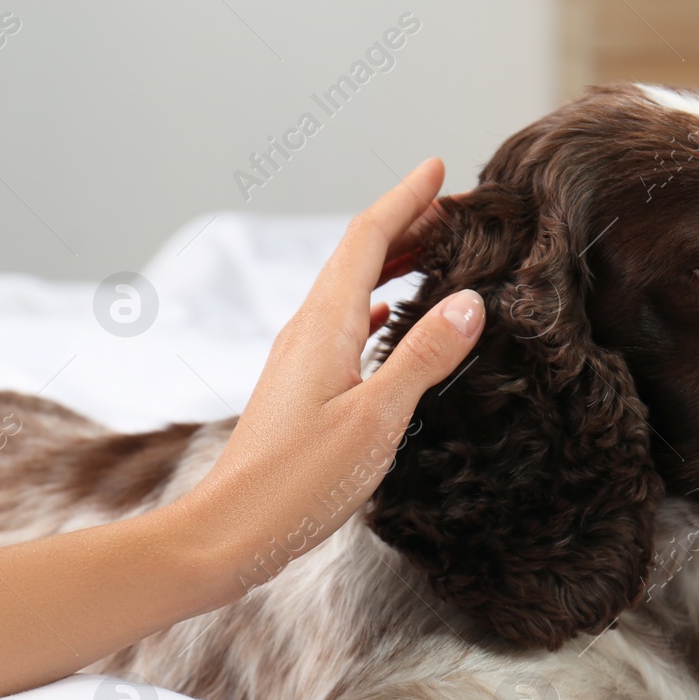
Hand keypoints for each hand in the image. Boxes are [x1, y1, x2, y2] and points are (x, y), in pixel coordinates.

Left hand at [184, 157, 483, 589]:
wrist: (229, 530)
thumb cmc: (299, 483)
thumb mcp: (377, 420)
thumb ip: (423, 358)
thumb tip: (469, 302)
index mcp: (324, 326)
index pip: (367, 238)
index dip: (404, 199)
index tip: (437, 169)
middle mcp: (306, 331)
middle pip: (356, 256)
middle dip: (402, 223)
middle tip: (450, 208)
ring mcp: (298, 358)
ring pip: (348, 290)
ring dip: (389, 263)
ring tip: (431, 251)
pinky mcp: (297, 388)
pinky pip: (340, 325)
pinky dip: (373, 306)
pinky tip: (387, 319)